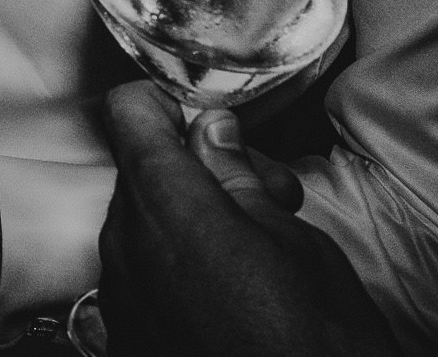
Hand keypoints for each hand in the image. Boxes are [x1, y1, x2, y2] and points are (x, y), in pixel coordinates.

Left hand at [99, 84, 398, 356]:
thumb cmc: (317, 344)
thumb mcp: (297, 243)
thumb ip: (239, 178)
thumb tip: (211, 131)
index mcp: (170, 207)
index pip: (130, 114)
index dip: (165, 103)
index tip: (202, 118)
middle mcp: (126, 245)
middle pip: (141, 172)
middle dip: (196, 169)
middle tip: (267, 192)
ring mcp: (120, 294)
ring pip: (141, 223)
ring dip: (189, 219)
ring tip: (259, 248)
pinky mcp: (125, 332)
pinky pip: (139, 273)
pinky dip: (175, 266)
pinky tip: (232, 289)